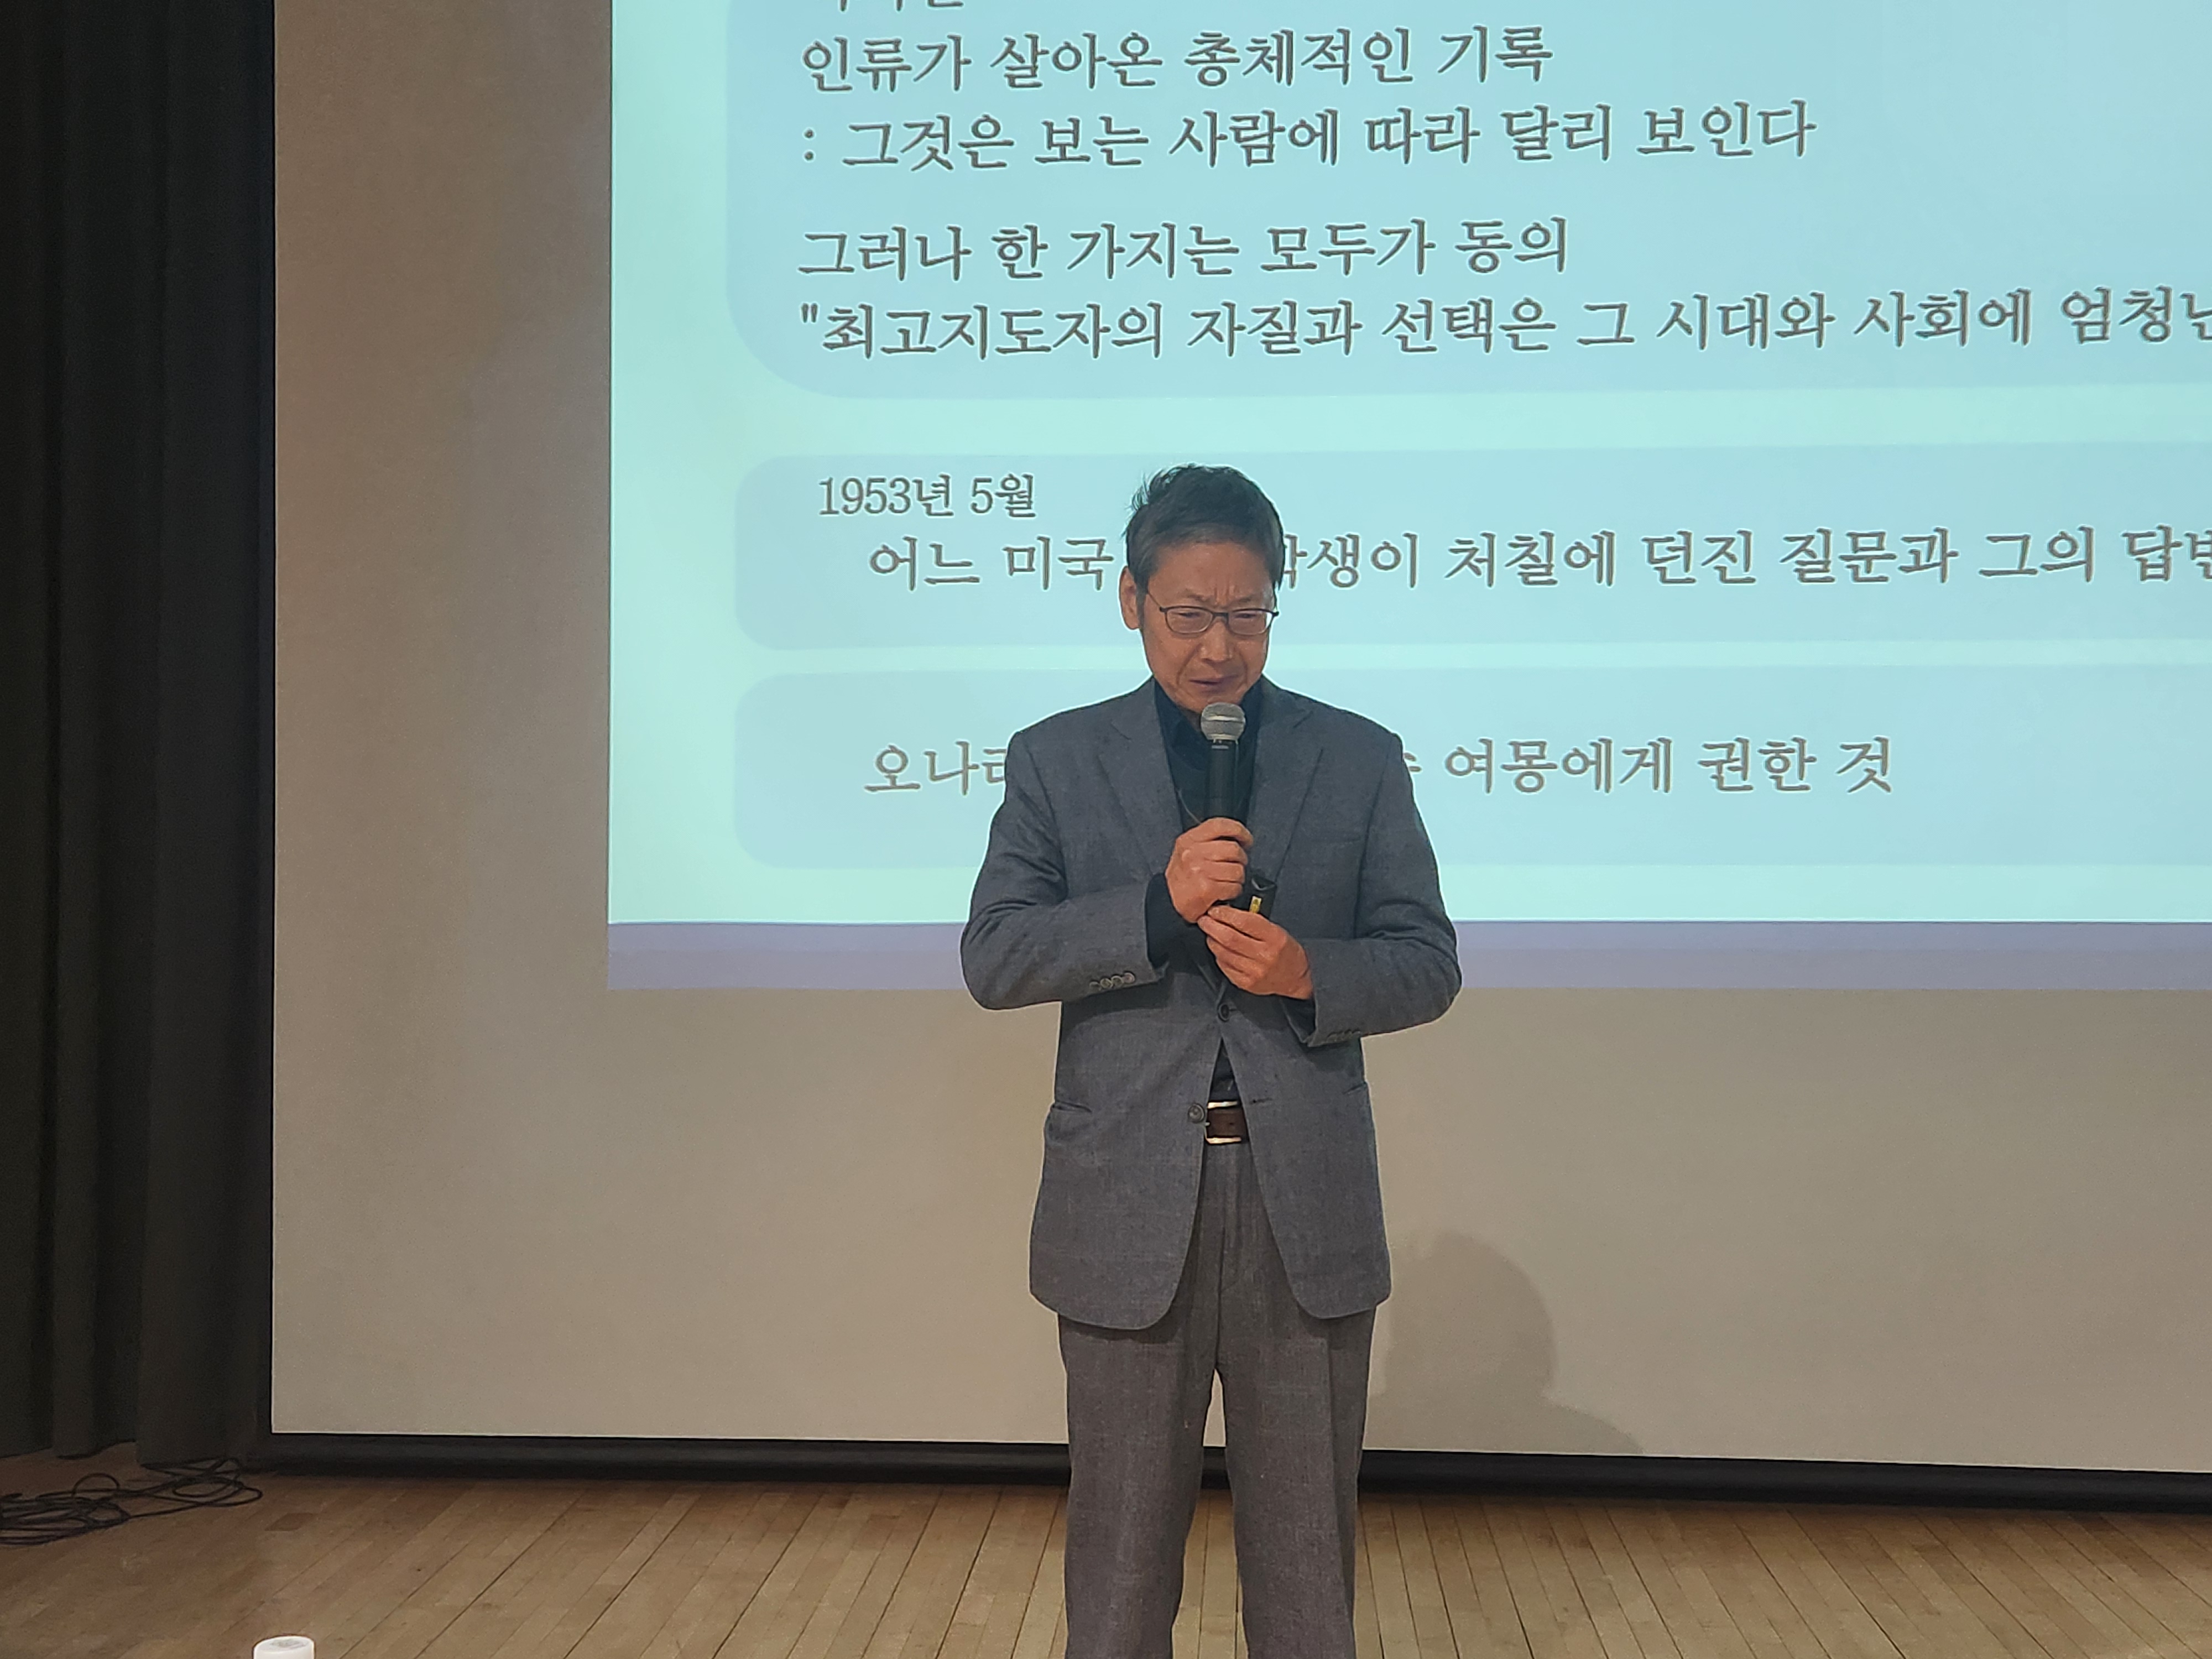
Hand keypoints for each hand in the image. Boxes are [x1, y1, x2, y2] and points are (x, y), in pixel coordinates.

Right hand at [1165, 818, 1250, 922]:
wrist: (1169, 902)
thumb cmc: (1182, 877)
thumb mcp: (1187, 850)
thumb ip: (1208, 839)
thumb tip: (1236, 836)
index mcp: (1188, 840)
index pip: (1220, 826)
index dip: (1239, 831)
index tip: (1246, 839)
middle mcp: (1192, 854)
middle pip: (1234, 849)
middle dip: (1241, 860)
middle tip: (1235, 866)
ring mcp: (1199, 871)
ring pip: (1237, 870)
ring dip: (1237, 879)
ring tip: (1227, 881)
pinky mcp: (1207, 888)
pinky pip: (1234, 887)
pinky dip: (1234, 891)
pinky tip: (1224, 892)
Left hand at [1198, 905, 1312, 999]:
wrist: (1295, 979)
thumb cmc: (1286, 952)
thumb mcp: (1278, 930)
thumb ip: (1255, 921)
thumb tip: (1229, 911)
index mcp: (1274, 938)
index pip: (1244, 922)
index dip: (1225, 914)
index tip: (1215, 910)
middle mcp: (1264, 956)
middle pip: (1229, 938)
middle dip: (1212, 926)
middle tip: (1204, 920)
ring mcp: (1254, 971)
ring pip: (1224, 953)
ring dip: (1212, 940)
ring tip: (1209, 933)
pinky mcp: (1246, 983)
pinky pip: (1224, 966)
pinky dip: (1218, 955)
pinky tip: (1218, 949)